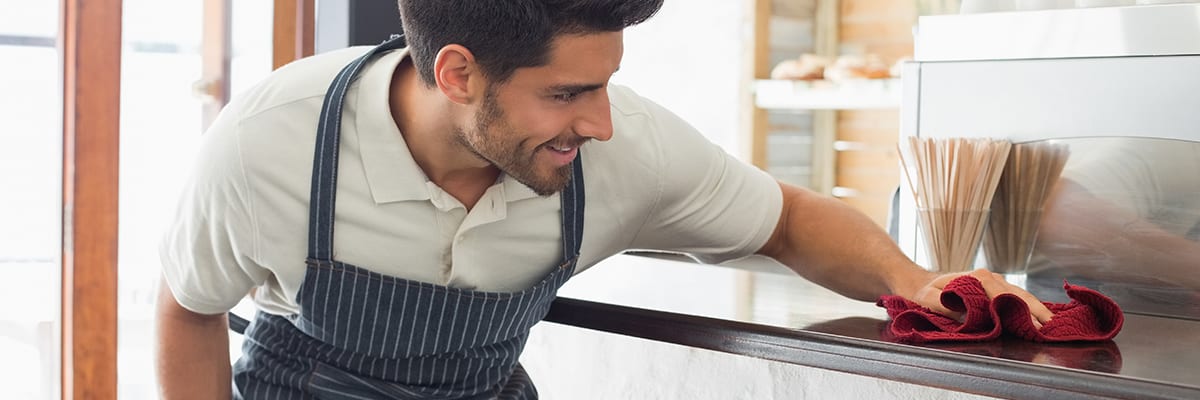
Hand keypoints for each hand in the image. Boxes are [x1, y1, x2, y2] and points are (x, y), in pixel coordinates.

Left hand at [910, 269, 1053, 328]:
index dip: (1018, 309)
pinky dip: (1028, 305)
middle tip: (1049, 326)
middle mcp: (988, 277)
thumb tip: (967, 316)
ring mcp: (993, 281)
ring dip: (1035, 308)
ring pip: (1019, 294)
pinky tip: (1039, 315)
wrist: (921, 282)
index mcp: (976, 278)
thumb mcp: (927, 298)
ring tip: (1051, 323)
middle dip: (1034, 309)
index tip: (1032, 323)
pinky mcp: (994, 288)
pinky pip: (1015, 296)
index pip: (1003, 293)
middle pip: (1017, 293)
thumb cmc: (925, 292)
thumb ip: (943, 306)